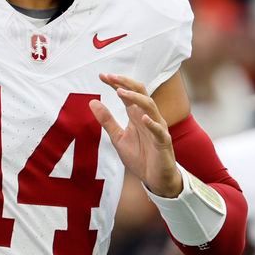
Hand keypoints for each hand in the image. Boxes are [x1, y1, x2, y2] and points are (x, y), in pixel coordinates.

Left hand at [89, 73, 182, 196]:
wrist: (155, 178)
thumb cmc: (140, 156)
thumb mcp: (118, 138)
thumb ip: (107, 120)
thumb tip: (92, 102)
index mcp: (136, 115)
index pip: (127, 93)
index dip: (116, 83)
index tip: (102, 76)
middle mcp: (148, 117)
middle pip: (140, 92)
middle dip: (126, 83)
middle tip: (111, 77)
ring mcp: (157, 128)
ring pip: (150, 106)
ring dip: (136, 98)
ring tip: (121, 92)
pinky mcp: (163, 142)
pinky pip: (159, 130)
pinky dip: (152, 123)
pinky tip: (143, 118)